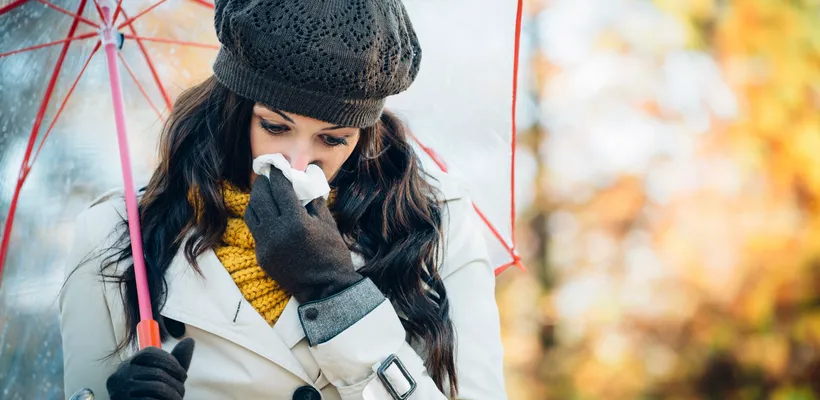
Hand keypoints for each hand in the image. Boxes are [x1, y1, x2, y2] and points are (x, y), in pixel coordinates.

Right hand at [106, 338, 194, 399]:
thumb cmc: (151, 394)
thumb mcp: (162, 375)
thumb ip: (173, 362)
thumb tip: (189, 340)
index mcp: (128, 364)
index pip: (149, 353)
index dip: (170, 361)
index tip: (183, 374)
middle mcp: (120, 375)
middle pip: (156, 371)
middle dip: (176, 382)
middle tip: (181, 390)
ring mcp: (121, 390)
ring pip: (157, 387)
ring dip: (173, 394)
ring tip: (177, 398)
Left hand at [244, 170, 362, 302]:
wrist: (326, 289)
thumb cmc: (332, 255)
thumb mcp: (327, 224)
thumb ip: (313, 201)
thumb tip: (306, 181)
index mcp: (296, 222)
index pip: (280, 189)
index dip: (278, 175)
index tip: (279, 167)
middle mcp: (277, 232)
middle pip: (260, 197)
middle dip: (264, 183)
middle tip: (268, 176)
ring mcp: (266, 245)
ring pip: (252, 212)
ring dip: (257, 199)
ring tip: (265, 193)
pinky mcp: (262, 256)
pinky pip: (255, 230)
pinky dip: (259, 218)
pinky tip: (267, 214)